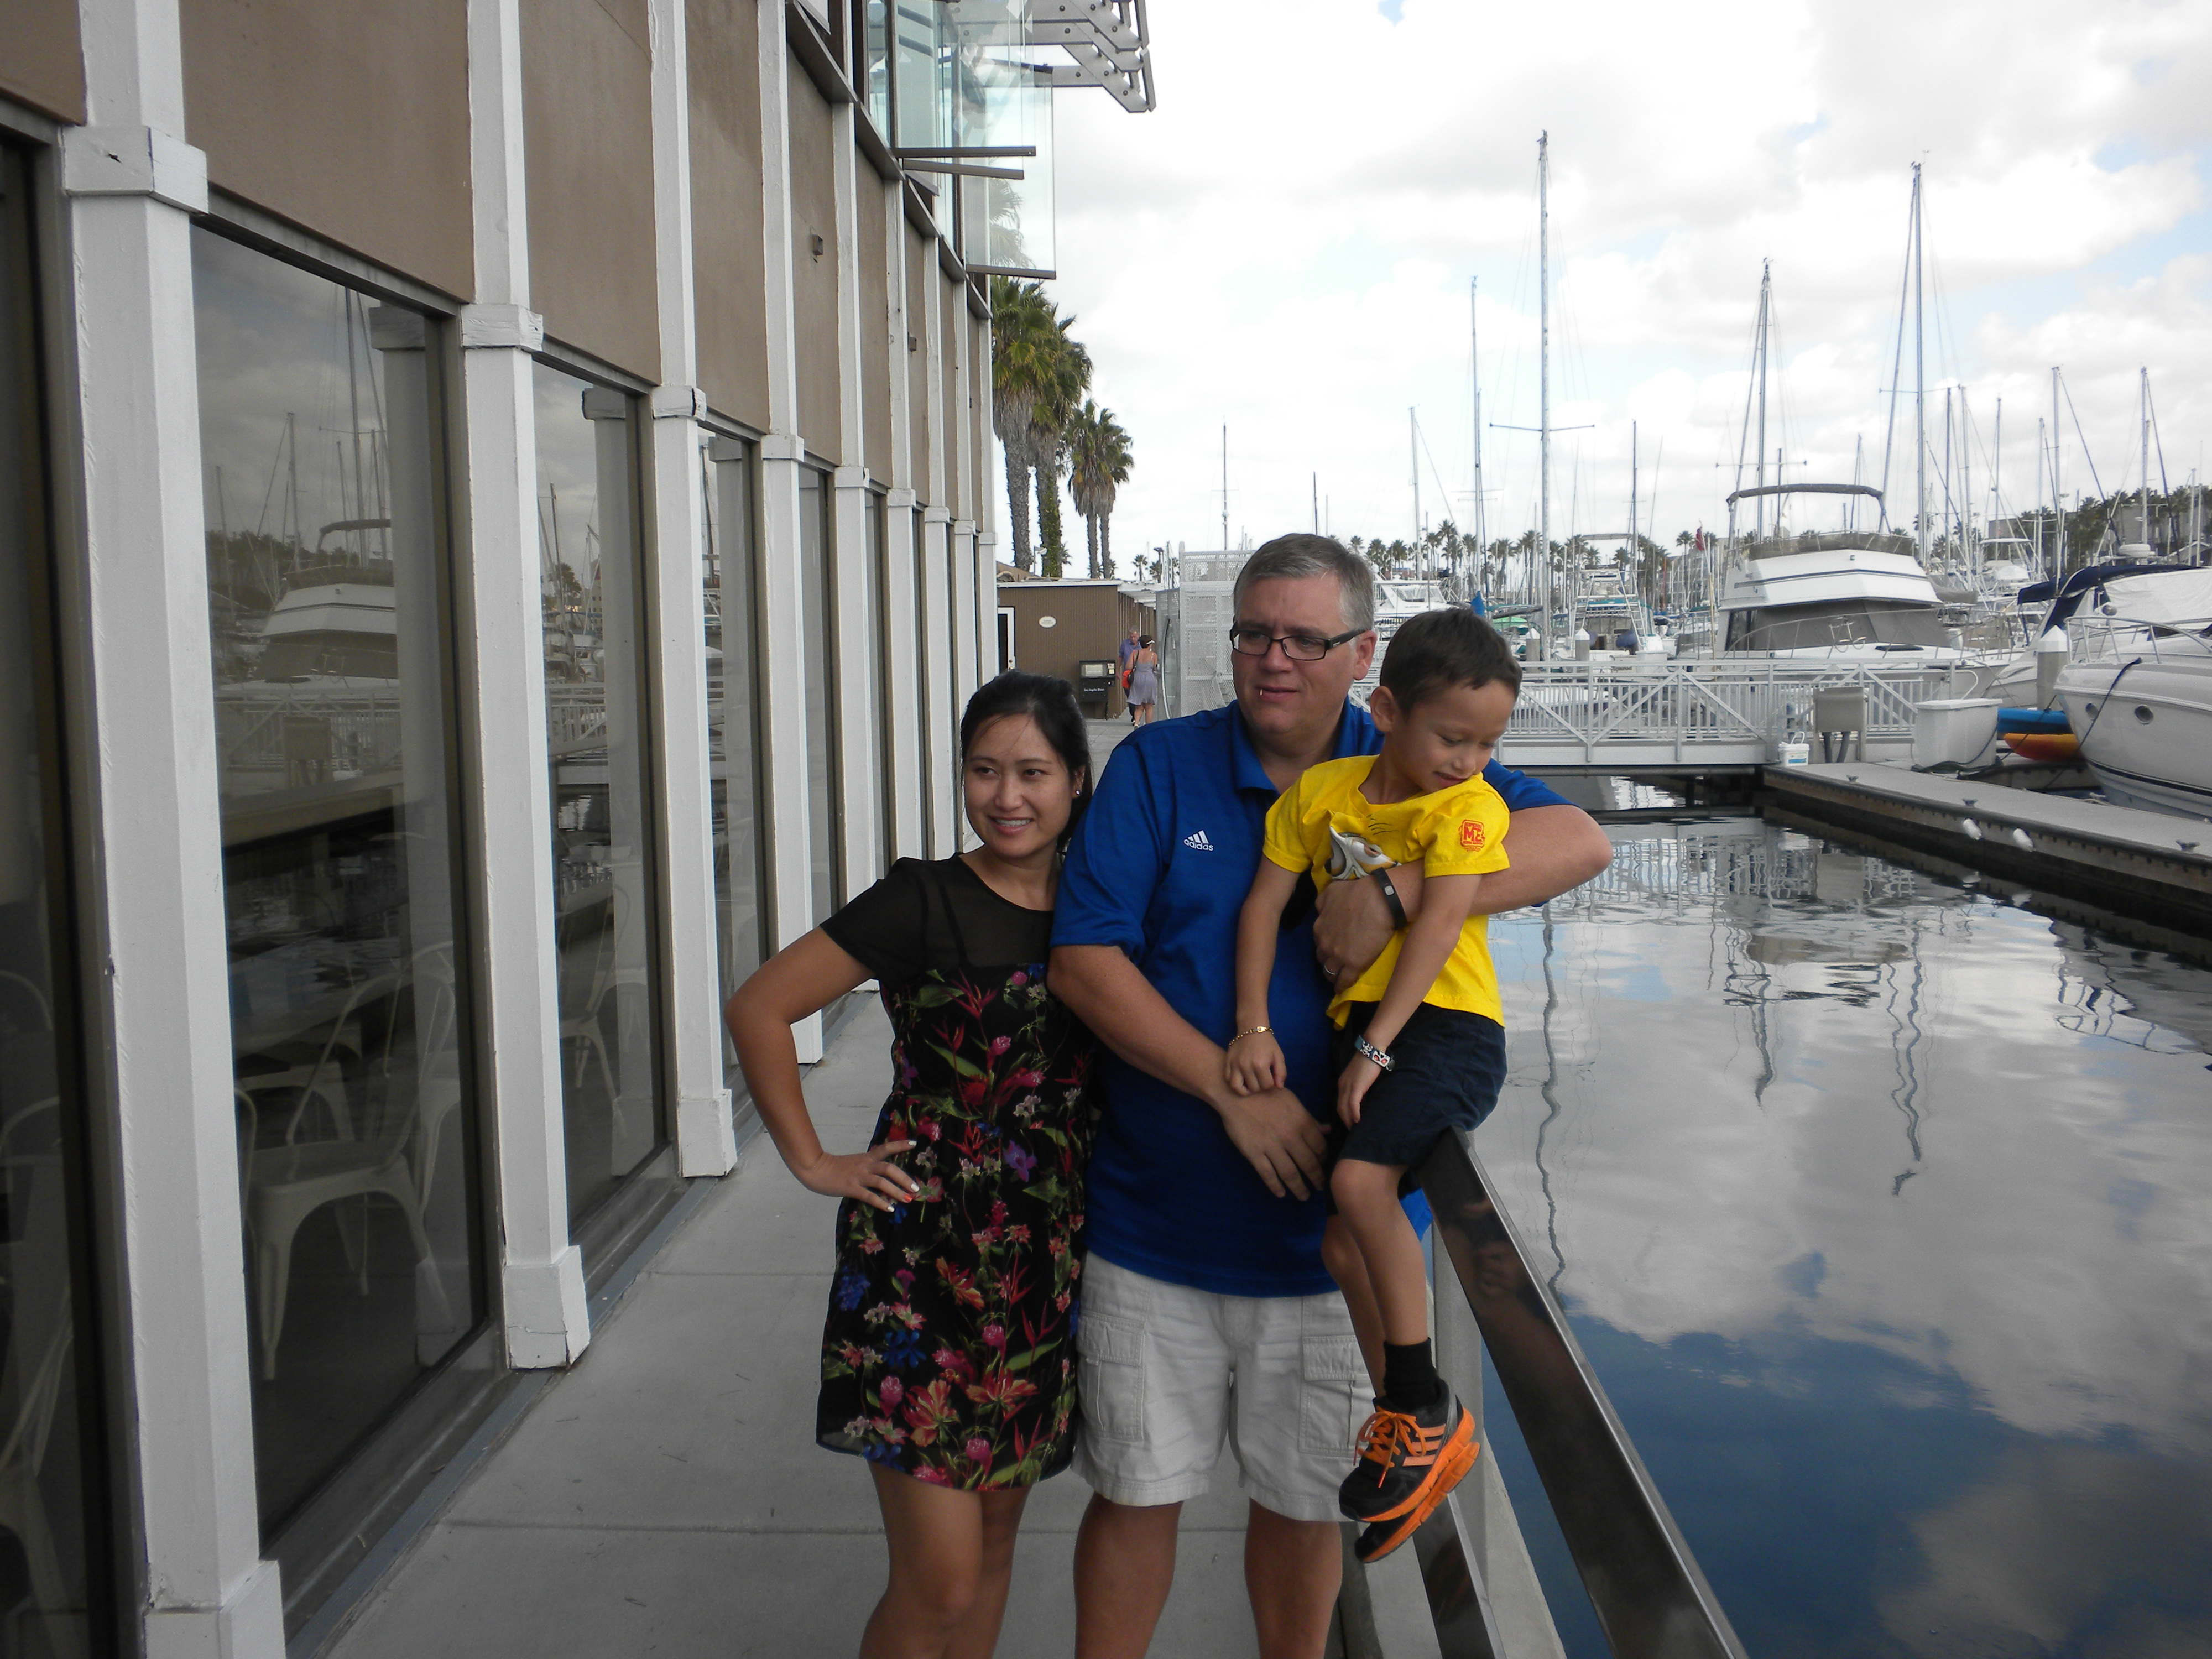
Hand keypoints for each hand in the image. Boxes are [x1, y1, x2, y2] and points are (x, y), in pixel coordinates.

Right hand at [789, 1140, 918, 1210]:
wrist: (815, 1168)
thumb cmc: (833, 1167)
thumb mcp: (853, 1162)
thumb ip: (866, 1167)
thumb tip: (880, 1177)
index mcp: (866, 1157)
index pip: (886, 1148)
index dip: (900, 1145)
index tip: (914, 1144)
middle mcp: (865, 1165)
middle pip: (889, 1168)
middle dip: (904, 1178)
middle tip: (915, 1188)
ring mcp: (858, 1177)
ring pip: (882, 1182)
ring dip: (897, 1191)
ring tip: (907, 1199)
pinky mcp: (851, 1188)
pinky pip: (869, 1196)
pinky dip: (881, 1202)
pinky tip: (890, 1208)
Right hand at [1216, 1087, 1326, 1200]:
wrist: (1236, 1094)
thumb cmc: (1266, 1094)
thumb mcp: (1292, 1101)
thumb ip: (1309, 1118)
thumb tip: (1328, 1130)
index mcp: (1301, 1122)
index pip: (1320, 1147)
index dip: (1324, 1159)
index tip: (1324, 1166)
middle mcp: (1289, 1136)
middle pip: (1309, 1164)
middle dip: (1317, 1178)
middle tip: (1320, 1187)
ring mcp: (1271, 1146)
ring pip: (1290, 1174)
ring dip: (1299, 1188)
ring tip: (1304, 1196)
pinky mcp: (1254, 1154)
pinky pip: (1268, 1175)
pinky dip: (1276, 1186)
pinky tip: (1281, 1193)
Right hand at [1224, 1030, 1285, 1096]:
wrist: (1251, 1028)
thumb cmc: (1267, 1043)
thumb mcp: (1278, 1056)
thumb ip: (1281, 1073)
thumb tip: (1279, 1087)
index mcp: (1260, 1064)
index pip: (1266, 1085)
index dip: (1270, 1083)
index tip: (1269, 1076)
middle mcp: (1246, 1066)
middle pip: (1253, 1088)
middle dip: (1259, 1086)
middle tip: (1260, 1078)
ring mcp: (1235, 1065)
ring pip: (1237, 1088)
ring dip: (1245, 1089)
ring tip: (1249, 1085)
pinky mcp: (1227, 1062)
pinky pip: (1227, 1079)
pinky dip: (1234, 1082)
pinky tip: (1241, 1079)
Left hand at [1313, 865, 1422, 981]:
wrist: (1380, 900)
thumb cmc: (1358, 892)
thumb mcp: (1332, 891)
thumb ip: (1322, 902)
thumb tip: (1320, 909)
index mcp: (1320, 927)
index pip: (1318, 942)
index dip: (1325, 946)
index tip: (1331, 947)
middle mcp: (1325, 944)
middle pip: (1322, 958)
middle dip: (1327, 961)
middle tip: (1335, 962)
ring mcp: (1339, 956)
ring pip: (1330, 972)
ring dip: (1332, 976)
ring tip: (1337, 978)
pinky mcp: (1354, 965)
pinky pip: (1344, 981)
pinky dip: (1342, 986)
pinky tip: (1342, 989)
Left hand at [1336, 1056, 1381, 1126]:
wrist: (1371, 1050)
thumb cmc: (1369, 1063)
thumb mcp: (1361, 1078)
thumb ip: (1359, 1088)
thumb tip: (1363, 1100)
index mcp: (1343, 1084)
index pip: (1340, 1103)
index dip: (1344, 1114)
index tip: (1349, 1123)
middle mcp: (1342, 1086)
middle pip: (1339, 1108)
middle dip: (1345, 1120)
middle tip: (1351, 1130)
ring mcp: (1348, 1086)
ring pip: (1344, 1107)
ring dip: (1348, 1120)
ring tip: (1354, 1129)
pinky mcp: (1356, 1087)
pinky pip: (1352, 1104)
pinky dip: (1354, 1113)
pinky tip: (1358, 1121)